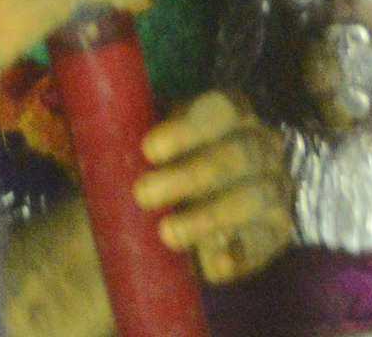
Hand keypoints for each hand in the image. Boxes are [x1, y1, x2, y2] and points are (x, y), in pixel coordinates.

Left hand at [137, 92, 294, 285]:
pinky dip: (238, 252)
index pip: (223, 108)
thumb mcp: (136, 154)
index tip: (149, 149)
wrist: (160, 227)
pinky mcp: (276, 230)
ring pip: (253, 196)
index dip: (190, 127)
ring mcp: (274, 187)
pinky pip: (264, 241)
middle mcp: (262, 145)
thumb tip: (95, 127)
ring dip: (210, 215)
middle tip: (143, 195)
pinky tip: (212, 263)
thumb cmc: (148, 178)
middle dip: (192, 174)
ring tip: (167, 234)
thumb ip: (125, 141)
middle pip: (239, 153)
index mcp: (232, 116)